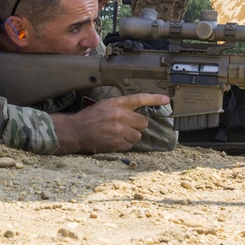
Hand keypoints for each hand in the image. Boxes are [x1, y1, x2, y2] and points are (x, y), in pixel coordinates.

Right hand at [53, 93, 170, 153]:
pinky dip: (124, 143)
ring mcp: (120, 130)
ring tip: (118, 132)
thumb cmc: (91, 117)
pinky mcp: (118, 143)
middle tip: (126, 124)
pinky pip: (130, 145)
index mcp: (118, 103)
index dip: (155, 99)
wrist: (77, 130)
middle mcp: (121, 116)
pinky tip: (114, 139)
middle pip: (143, 122)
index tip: (166, 100)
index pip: (140, 99)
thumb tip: (137, 110)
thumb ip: (122, 106)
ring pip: (138, 135)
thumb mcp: (107, 104)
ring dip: (131, 135)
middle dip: (137, 124)